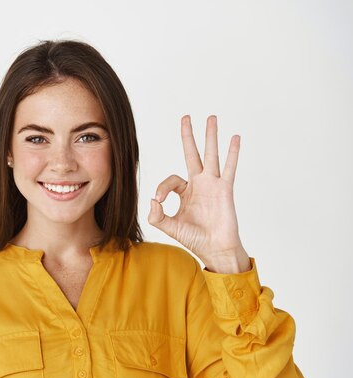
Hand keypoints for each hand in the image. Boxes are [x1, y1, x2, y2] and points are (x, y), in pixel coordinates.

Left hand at [147, 115, 250, 272]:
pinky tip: (234, 137)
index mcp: (185, 192)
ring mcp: (213, 185)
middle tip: (186, 117)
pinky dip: (232, 153)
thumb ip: (157, 216)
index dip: (162, 188)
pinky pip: (229, 167)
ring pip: (211, 155)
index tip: (159, 201)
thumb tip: (152, 200)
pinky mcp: (225, 189)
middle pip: (192, 154)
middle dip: (188, 136)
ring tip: (211, 118)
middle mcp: (199, 184)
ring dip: (210, 136)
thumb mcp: (169, 227)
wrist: (215, 249)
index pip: (171, 179)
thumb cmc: (195, 239)